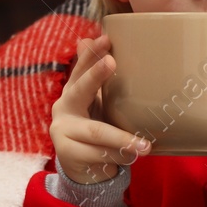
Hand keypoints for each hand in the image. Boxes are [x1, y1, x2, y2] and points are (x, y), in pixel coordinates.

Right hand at [50, 33, 151, 184]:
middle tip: (112, 61)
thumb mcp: (98, 103)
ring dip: (123, 139)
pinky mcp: (66, 153)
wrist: (82, 167)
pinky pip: (97, 155)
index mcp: (72, 91)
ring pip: (96, 132)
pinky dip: (117, 156)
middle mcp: (63, 106)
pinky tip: (131, 157)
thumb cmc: (95, 127)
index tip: (105, 39)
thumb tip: (89, 39)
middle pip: (80, 90)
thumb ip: (97, 78)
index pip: (81, 68)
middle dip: (96, 74)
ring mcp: (61, 130)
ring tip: (145, 145)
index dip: (91, 54)